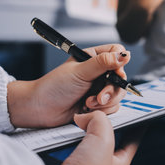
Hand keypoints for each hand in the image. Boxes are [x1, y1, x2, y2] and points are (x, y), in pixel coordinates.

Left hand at [7, 44, 130, 127]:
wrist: (41, 109)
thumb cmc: (54, 87)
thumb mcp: (80, 71)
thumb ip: (103, 62)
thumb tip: (123, 55)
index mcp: (93, 57)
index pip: (117, 53)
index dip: (119, 64)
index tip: (115, 74)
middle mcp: (98, 72)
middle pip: (121, 78)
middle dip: (111, 90)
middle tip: (99, 97)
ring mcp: (98, 88)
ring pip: (118, 94)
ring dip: (105, 102)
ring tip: (88, 103)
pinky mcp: (97, 104)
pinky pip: (112, 107)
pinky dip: (101, 111)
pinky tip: (86, 109)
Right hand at [48, 111, 141, 164]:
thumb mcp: (103, 138)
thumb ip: (100, 119)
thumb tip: (85, 116)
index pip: (133, 140)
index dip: (136, 125)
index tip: (139, 115)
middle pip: (110, 138)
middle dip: (108, 124)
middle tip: (106, 111)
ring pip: (90, 141)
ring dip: (88, 130)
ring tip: (85, 118)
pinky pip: (73, 146)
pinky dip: (71, 137)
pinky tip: (68, 132)